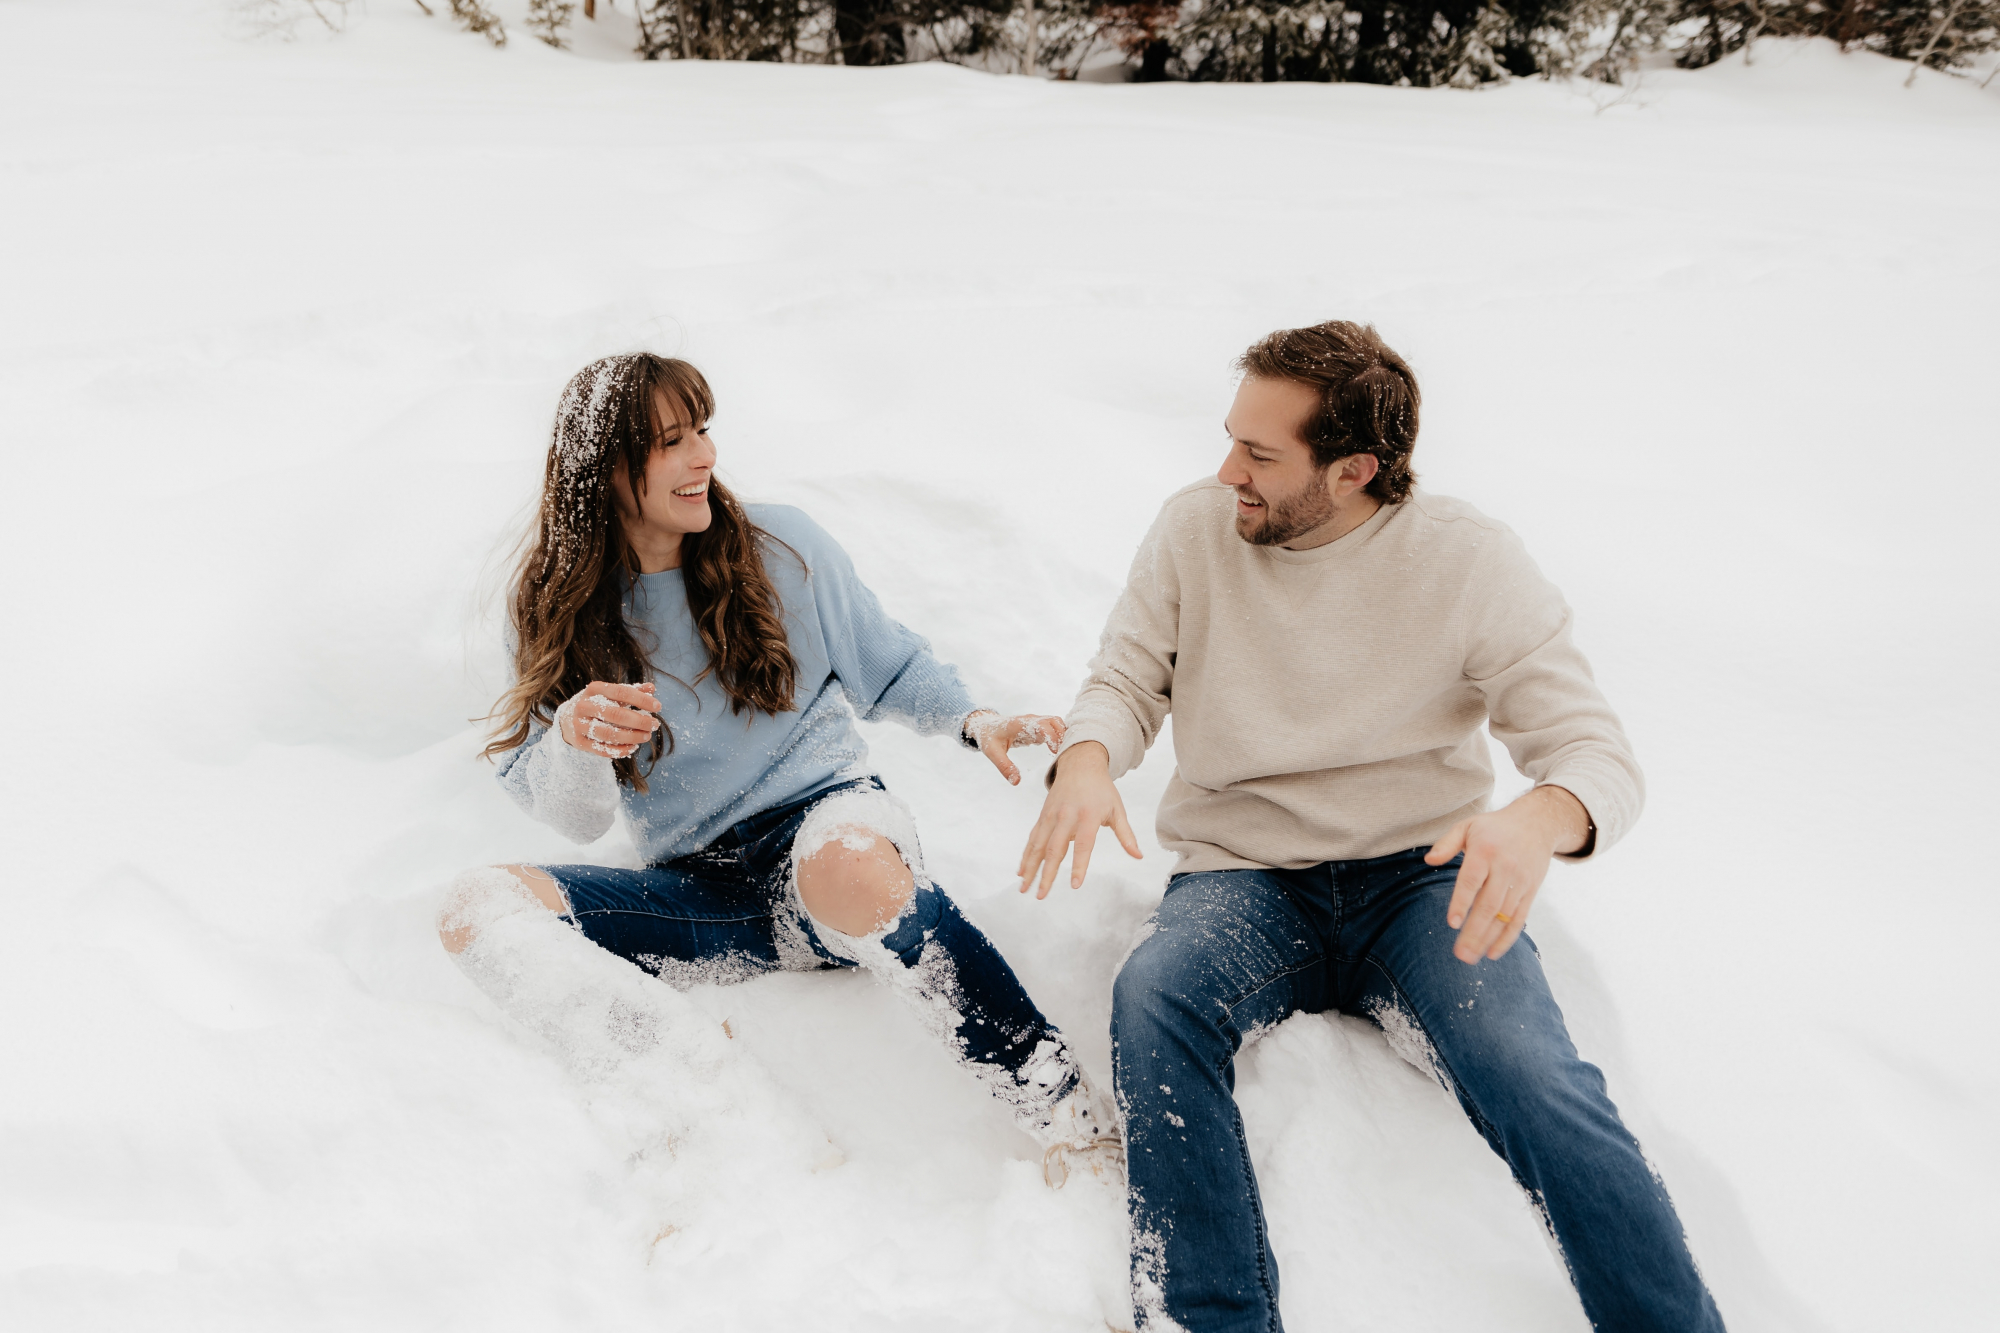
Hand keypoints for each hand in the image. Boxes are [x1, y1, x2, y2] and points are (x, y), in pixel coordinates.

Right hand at [559, 681, 660, 758]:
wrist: (568, 719)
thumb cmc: (597, 703)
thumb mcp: (611, 694)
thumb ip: (631, 691)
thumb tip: (651, 688)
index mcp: (594, 689)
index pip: (621, 692)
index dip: (641, 700)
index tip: (658, 707)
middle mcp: (584, 706)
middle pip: (615, 714)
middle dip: (639, 721)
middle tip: (654, 725)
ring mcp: (579, 725)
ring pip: (608, 734)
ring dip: (631, 737)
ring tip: (646, 736)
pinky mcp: (579, 742)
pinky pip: (601, 749)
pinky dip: (620, 750)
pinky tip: (633, 747)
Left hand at [963, 710, 1066, 785]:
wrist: (986, 725)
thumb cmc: (989, 737)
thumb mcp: (992, 753)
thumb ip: (1004, 766)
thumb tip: (1016, 782)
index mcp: (1020, 724)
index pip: (1042, 725)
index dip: (1051, 736)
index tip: (1055, 751)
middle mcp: (1031, 720)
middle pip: (1054, 721)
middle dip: (1062, 736)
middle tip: (1064, 754)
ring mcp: (1036, 723)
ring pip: (1057, 723)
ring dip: (1063, 736)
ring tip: (1064, 754)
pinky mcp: (1038, 727)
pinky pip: (1054, 729)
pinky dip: (1060, 737)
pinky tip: (1060, 752)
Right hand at [1016, 741, 1142, 897]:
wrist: (1080, 764)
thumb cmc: (1101, 789)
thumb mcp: (1117, 809)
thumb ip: (1126, 835)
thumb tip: (1139, 856)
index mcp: (1087, 816)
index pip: (1083, 845)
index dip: (1079, 865)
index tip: (1075, 884)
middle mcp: (1066, 816)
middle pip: (1054, 849)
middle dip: (1046, 874)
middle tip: (1041, 895)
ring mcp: (1051, 816)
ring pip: (1038, 846)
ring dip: (1030, 868)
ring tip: (1025, 888)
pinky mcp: (1042, 816)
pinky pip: (1032, 839)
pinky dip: (1026, 855)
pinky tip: (1022, 871)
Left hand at [1425, 785, 1589, 964]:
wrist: (1537, 823)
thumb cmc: (1493, 828)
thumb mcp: (1467, 826)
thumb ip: (1446, 843)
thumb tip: (1428, 860)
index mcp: (1485, 851)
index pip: (1472, 881)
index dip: (1463, 902)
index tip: (1453, 924)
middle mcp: (1505, 868)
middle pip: (1489, 905)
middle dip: (1474, 932)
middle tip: (1460, 954)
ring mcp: (1520, 882)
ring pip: (1504, 916)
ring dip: (1488, 939)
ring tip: (1471, 958)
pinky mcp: (1531, 891)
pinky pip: (1520, 918)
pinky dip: (1507, 938)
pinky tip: (1493, 953)